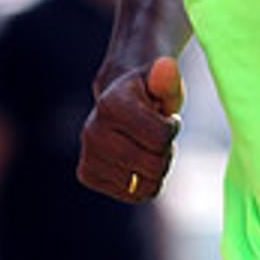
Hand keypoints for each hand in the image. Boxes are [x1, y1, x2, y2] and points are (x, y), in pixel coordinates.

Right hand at [77, 56, 183, 202]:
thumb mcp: (165, 81)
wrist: (121, 100)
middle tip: (157, 135)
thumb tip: (165, 65)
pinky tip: (136, 162)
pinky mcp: (87, 174)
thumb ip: (168, 77)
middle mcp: (92, 130)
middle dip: (165, 152)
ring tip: (145, 146)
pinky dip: (142, 183)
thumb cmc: (150, 91)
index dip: (172, 128)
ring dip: (155, 170)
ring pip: (144, 185)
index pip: (160, 138)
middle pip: (153, 165)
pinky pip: (133, 195)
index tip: (165, 116)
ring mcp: (87, 154)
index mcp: (111, 104)